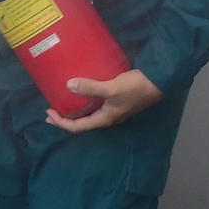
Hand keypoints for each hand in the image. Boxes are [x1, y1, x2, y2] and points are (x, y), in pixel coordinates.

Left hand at [46, 69, 163, 132]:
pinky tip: (84, 91)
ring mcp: (115, 110)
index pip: (78, 127)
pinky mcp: (118, 100)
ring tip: (64, 102)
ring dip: (75, 110)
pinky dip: (86, 102)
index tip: (48, 113)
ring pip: (90, 114)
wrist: (159, 81)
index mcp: (105, 119)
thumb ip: (90, 87)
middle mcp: (108, 118)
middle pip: (83, 123)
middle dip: (65, 119)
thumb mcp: (111, 88)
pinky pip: (97, 105)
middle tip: (51, 111)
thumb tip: (68, 85)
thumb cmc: (135, 87)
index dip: (61, 123)